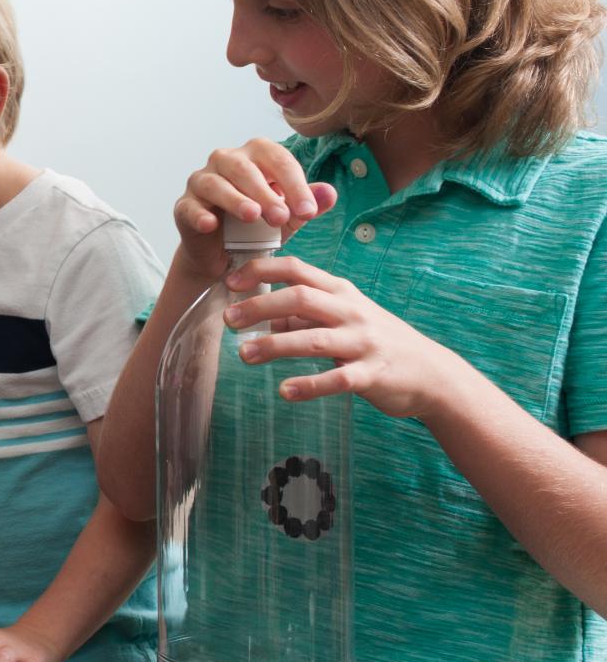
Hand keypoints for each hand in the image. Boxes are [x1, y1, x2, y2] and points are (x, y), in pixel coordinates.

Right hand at [175, 138, 337, 278]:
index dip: (294, 184)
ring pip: (215, 183)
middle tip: (282, 217)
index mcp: (256, 156)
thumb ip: (308, 205)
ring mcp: (201, 182)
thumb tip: (329, 194)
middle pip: (243, 167)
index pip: (277, 160)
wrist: (225, 257)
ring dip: (235, 199)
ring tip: (253, 217)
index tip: (308, 211)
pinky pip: (190, 206)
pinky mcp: (184, 206)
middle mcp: (225, 161)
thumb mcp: (289, 218)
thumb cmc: (258, 228)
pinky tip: (211, 225)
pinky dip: (200, 214)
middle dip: (264, 192)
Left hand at [223, 255, 462, 417]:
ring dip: (274, 345)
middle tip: (228, 319)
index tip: (231, 281)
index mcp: (341, 293)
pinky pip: (337, 379)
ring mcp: (363, 342)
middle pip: (300, 298)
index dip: (262, 270)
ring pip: (313, 339)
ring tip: (244, 355)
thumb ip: (306, 317)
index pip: (298, 269)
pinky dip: (310, 385)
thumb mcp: (344, 319)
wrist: (433, 374)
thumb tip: (265, 317)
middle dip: (260, 306)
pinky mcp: (372, 374)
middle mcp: (351, 312)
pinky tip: (285, 392)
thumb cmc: (380, 342)